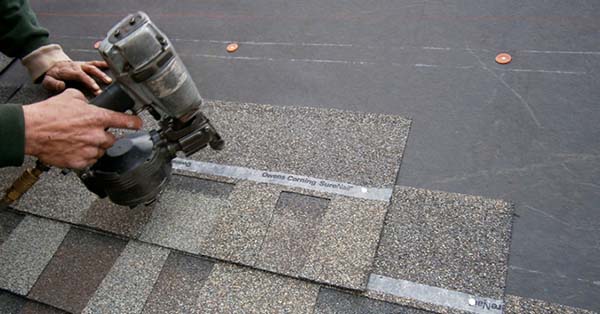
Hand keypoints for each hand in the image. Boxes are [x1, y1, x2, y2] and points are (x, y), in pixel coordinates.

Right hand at [22, 88, 142, 168]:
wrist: (30, 130)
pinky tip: (73, 149)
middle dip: (103, 136)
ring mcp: (89, 150)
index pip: (125, 121)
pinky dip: (84, 156)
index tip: (139, 124)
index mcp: (97, 118)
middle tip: (89, 132)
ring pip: (101, 151)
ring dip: (94, 147)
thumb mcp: (70, 97)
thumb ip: (85, 100)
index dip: (134, 123)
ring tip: (78, 140)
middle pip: (112, 139)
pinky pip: (89, 161)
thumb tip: (89, 102)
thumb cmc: (48, 114)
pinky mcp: (80, 162)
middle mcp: (97, 135)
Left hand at [42, 60, 112, 94]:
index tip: (96, 88)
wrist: (52, 66)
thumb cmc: (52, 75)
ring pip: (94, 66)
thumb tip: (62, 86)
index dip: (89, 81)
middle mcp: (77, 66)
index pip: (81, 75)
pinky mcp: (85, 64)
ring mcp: (82, 64)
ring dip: (102, 72)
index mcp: (69, 70)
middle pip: (90, 70)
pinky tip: (110, 66)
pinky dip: (102, 63)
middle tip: (107, 83)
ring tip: (110, 79)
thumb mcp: (47, 81)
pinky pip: (94, 62)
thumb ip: (53, 84)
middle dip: (99, 76)